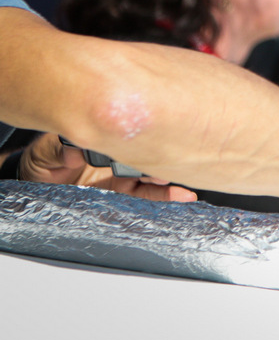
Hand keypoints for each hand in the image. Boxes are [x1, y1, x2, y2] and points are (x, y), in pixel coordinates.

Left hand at [20, 132, 195, 201]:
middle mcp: (117, 159)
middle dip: (161, 164)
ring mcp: (122, 179)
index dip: (142, 145)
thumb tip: (73, 152)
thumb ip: (58, 149)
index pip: (129, 141)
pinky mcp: (122, 196)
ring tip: (182, 190)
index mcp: (104, 144)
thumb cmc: (43, 163)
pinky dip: (165, 199)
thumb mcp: (45, 151)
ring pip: (152, 180)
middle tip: (170, 169)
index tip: (152, 149)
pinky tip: (182, 198)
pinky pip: (146, 198)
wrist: (35, 186)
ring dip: (168, 184)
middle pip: (146, 160)